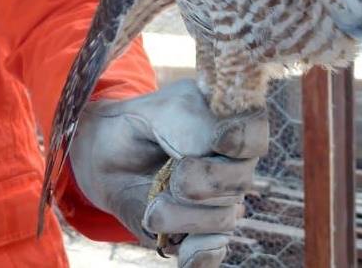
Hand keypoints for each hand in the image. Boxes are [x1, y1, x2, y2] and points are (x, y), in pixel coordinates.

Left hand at [68, 79, 267, 267]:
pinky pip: (213, 251)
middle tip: (174, 176)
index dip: (244, 140)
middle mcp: (234, 165)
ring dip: (184, 216)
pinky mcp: (200, 231)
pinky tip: (185, 253)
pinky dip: (201, 256)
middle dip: (203, 182)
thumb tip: (215, 150)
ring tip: (154, 206)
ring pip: (223, 219)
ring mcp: (221, 201)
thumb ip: (193, 123)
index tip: (219, 141)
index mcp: (232, 124)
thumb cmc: (140, 123)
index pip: (255, 135)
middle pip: (240, 182)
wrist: (106, 153)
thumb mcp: (162, 108)